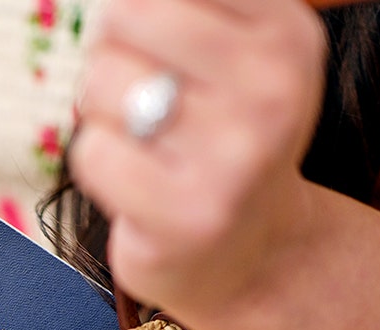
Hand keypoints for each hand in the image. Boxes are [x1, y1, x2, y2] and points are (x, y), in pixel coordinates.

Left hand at [70, 0, 328, 323]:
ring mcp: (236, 158)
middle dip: (112, 55)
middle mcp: (274, 90)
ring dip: (104, 115)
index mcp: (286, 33)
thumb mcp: (233, 53)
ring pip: (100, 84)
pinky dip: (100, 166)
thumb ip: (179, 10)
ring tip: (149, 146)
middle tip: (145, 99)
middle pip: (122, 15)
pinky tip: (140, 186)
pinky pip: (93, 151)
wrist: (252, 254)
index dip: (137, 14)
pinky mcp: (189, 216)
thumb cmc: (219, 136)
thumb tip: (116, 2)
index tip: (167, 54)